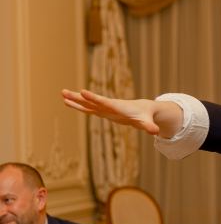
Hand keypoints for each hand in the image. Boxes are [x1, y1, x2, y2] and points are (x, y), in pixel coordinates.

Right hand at [62, 89, 181, 136]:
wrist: (143, 110)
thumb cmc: (145, 116)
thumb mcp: (147, 122)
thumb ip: (149, 126)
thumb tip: (155, 131)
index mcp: (118, 107)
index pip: (104, 102)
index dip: (94, 98)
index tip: (83, 92)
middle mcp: (109, 106)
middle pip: (92, 101)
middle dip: (79, 97)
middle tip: (65, 91)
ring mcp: (105, 108)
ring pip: (87, 103)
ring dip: (75, 100)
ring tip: (62, 93)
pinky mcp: (103, 112)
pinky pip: (88, 109)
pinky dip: (79, 106)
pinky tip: (67, 103)